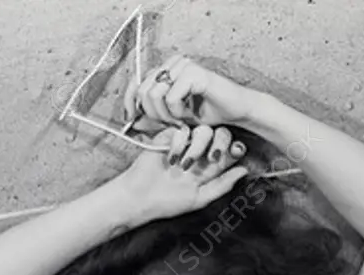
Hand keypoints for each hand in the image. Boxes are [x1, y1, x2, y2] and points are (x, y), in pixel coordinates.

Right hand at [114, 125, 248, 220]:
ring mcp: (184, 144)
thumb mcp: (199, 198)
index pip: (229, 152)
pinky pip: (182, 131)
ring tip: (185, 165)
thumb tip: (244, 171)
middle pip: (220, 135)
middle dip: (221, 143)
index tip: (235, 153)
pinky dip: (179, 144)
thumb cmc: (167, 202)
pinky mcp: (168, 137)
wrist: (140, 198)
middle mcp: (199, 153)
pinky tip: (170, 160)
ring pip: (204, 131)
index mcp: (209, 168)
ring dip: (198, 147)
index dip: (234, 150)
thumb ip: (222, 185)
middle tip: (213, 157)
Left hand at [125, 55, 257, 128]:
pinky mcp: (193, 72)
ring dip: (166, 115)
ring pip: (155, 95)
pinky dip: (177, 112)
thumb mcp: (172, 118)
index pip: (136, 82)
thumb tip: (130, 121)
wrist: (234, 111)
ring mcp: (183, 65)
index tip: (130, 119)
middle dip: (153, 114)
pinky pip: (171, 97)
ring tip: (181, 120)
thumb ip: (152, 117)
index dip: (129, 102)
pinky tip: (190, 114)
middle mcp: (173, 63)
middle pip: (143, 91)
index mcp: (166, 70)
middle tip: (170, 123)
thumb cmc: (205, 113)